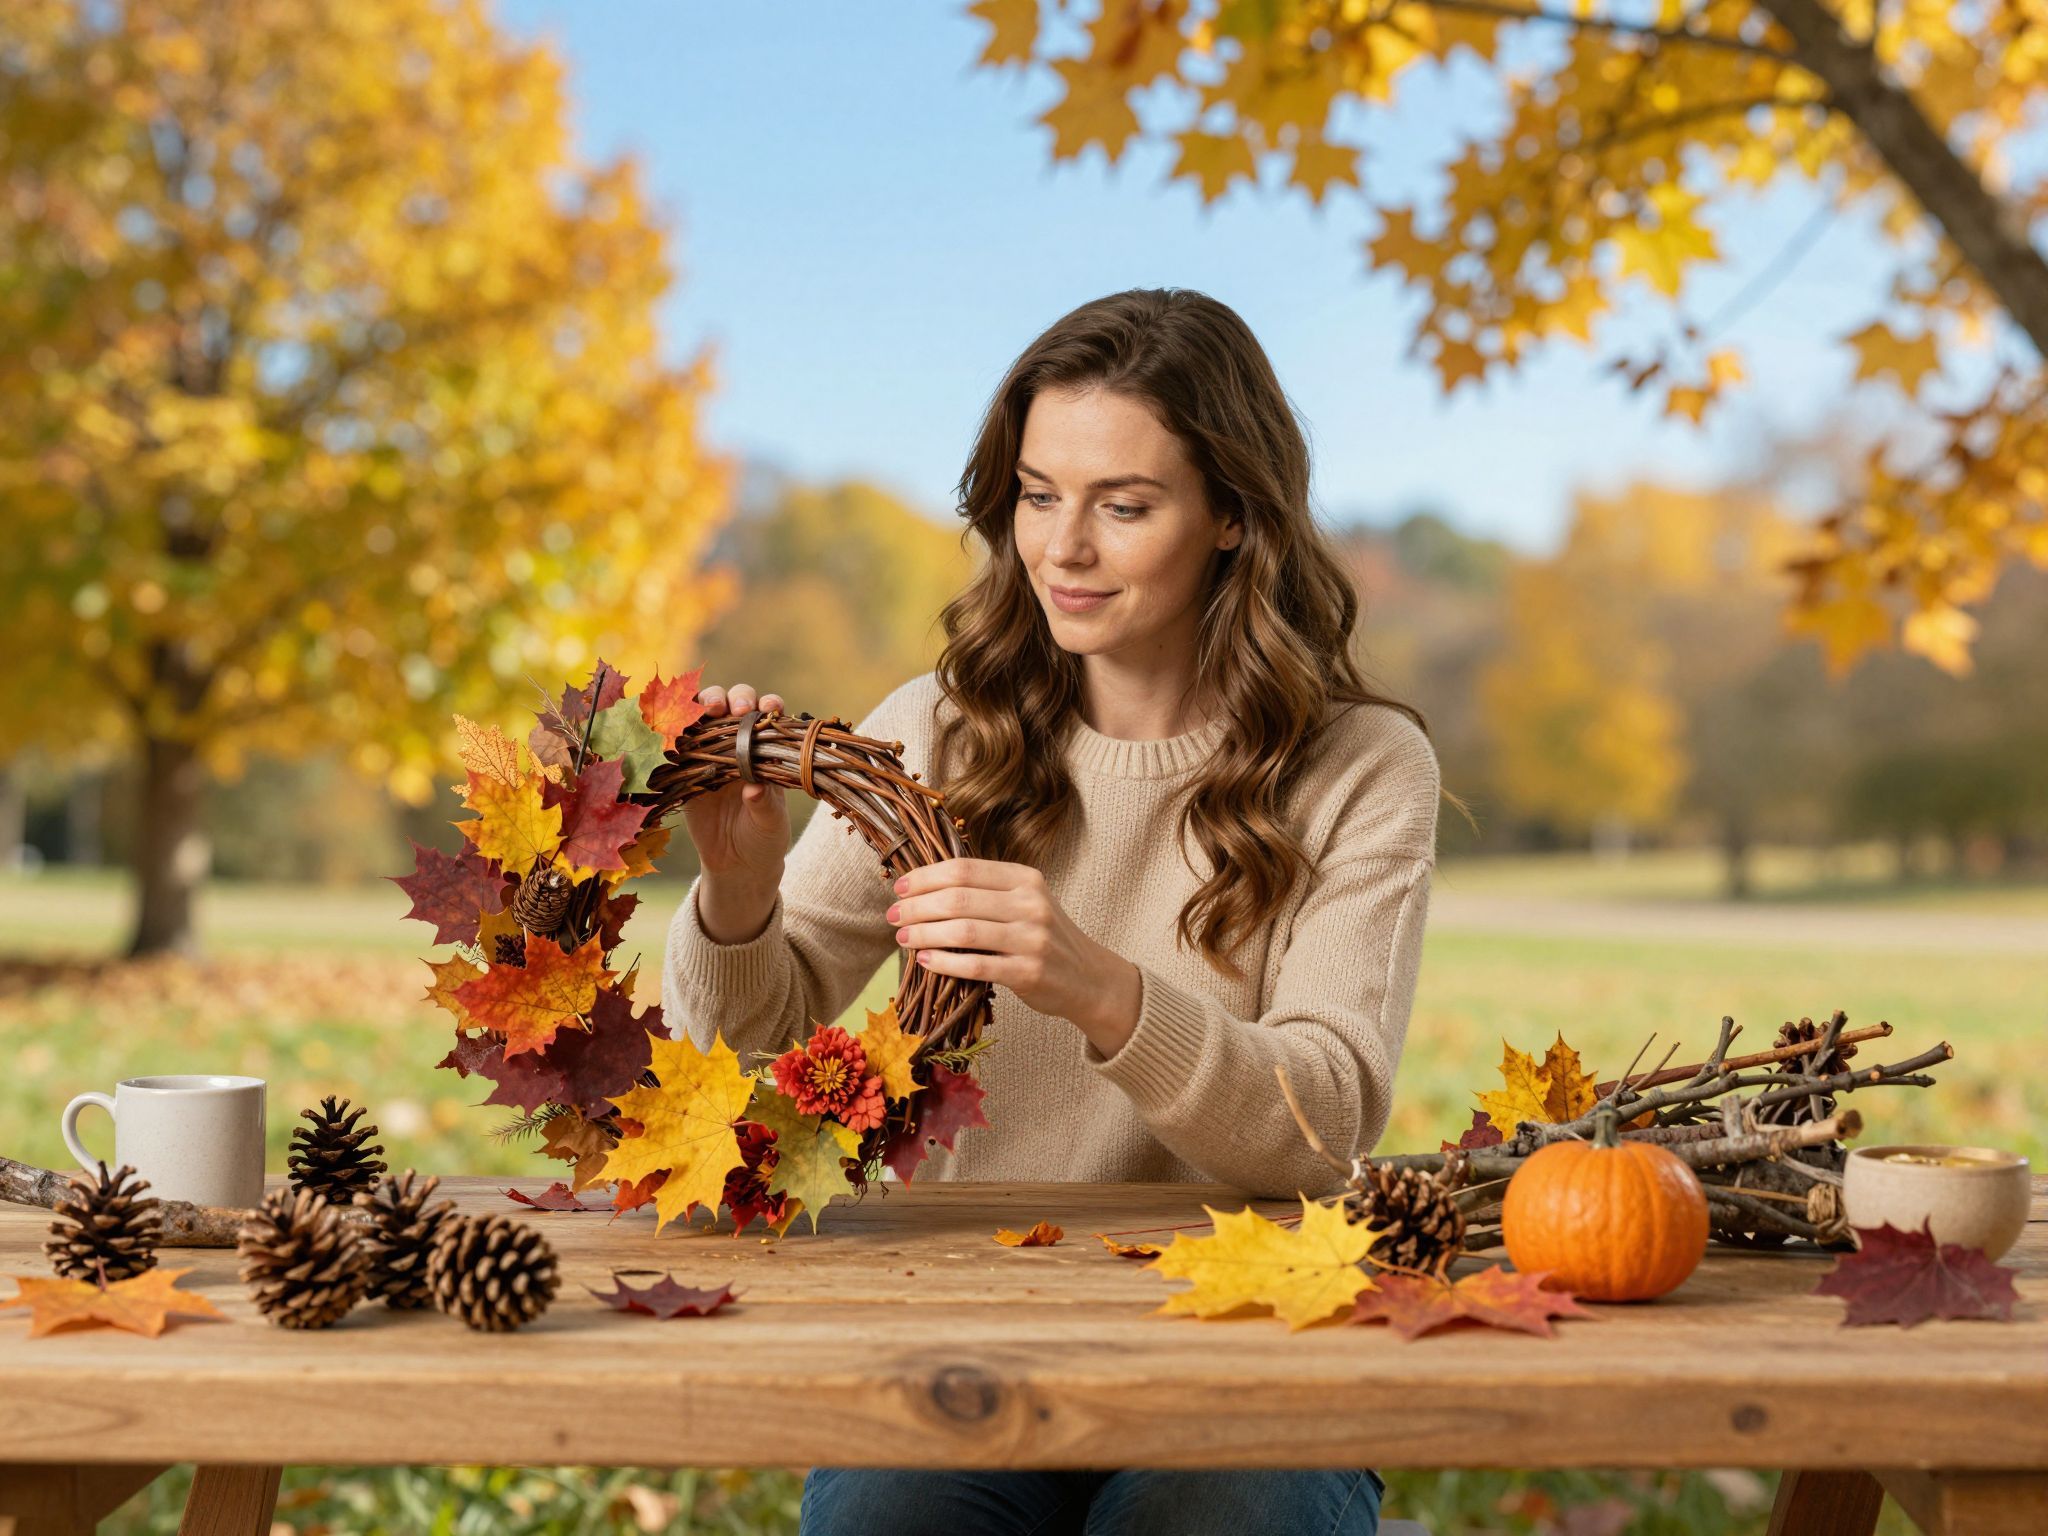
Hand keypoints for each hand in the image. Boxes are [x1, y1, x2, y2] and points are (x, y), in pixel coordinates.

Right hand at [679, 681, 790, 886]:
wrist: (737, 864)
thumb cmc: (764, 837)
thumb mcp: (770, 824)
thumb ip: (765, 805)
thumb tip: (754, 789)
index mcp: (766, 751)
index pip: (767, 716)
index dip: (767, 704)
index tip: (769, 707)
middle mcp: (738, 745)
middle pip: (733, 705)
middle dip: (732, 698)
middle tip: (734, 709)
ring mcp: (709, 755)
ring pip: (702, 718)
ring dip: (702, 706)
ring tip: (707, 710)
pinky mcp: (684, 771)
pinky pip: (676, 747)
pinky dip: (672, 734)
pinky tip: (672, 730)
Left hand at [887, 857, 1140, 1052]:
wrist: (1088, 978)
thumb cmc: (1045, 937)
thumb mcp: (1025, 902)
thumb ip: (986, 892)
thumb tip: (923, 888)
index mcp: (1025, 878)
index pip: (964, 869)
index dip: (925, 877)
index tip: (899, 887)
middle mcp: (1030, 903)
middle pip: (958, 897)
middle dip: (917, 906)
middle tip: (893, 915)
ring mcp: (1032, 938)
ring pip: (963, 930)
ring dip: (924, 933)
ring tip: (903, 937)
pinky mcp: (1029, 972)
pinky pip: (975, 966)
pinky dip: (944, 962)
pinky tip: (926, 960)